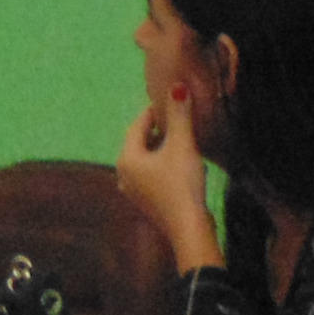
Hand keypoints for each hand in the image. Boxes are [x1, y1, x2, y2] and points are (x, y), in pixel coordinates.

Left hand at [116, 86, 215, 267]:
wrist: (189, 229)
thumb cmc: (182, 185)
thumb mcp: (182, 146)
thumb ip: (179, 116)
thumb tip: (176, 86)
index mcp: (126, 158)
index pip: (137, 126)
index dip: (152, 112)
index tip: (167, 101)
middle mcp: (124, 174)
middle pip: (141, 144)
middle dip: (158, 131)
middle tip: (176, 119)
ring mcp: (134, 191)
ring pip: (148, 161)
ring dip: (164, 150)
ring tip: (183, 141)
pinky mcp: (148, 203)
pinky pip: (154, 176)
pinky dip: (166, 166)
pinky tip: (184, 166)